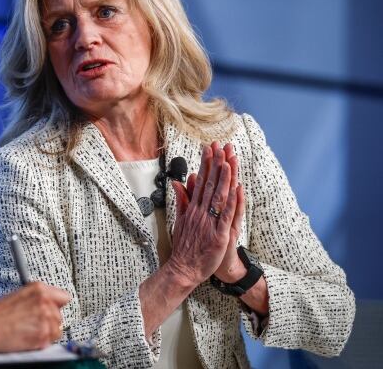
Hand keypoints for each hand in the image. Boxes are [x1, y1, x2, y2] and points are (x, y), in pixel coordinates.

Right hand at [0, 281, 69, 352]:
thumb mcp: (19, 294)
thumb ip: (39, 298)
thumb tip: (52, 305)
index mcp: (39, 289)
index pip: (64, 297)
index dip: (56, 305)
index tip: (52, 310)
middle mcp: (45, 302)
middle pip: (60, 316)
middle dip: (49, 322)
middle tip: (31, 323)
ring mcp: (45, 319)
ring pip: (57, 330)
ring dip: (46, 333)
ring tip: (28, 331)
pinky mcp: (43, 336)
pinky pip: (50, 342)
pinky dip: (41, 343)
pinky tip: (27, 338)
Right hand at [168, 142, 240, 286]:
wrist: (184, 268)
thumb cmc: (184, 246)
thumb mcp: (180, 220)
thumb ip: (181, 200)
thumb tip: (178, 182)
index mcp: (192, 208)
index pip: (200, 181)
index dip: (205, 165)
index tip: (209, 149)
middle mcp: (200, 212)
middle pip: (210, 184)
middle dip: (216, 164)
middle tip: (220, 147)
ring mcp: (209, 223)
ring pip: (219, 196)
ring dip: (225, 177)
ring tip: (228, 160)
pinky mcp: (219, 235)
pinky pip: (227, 215)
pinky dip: (232, 202)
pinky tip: (237, 189)